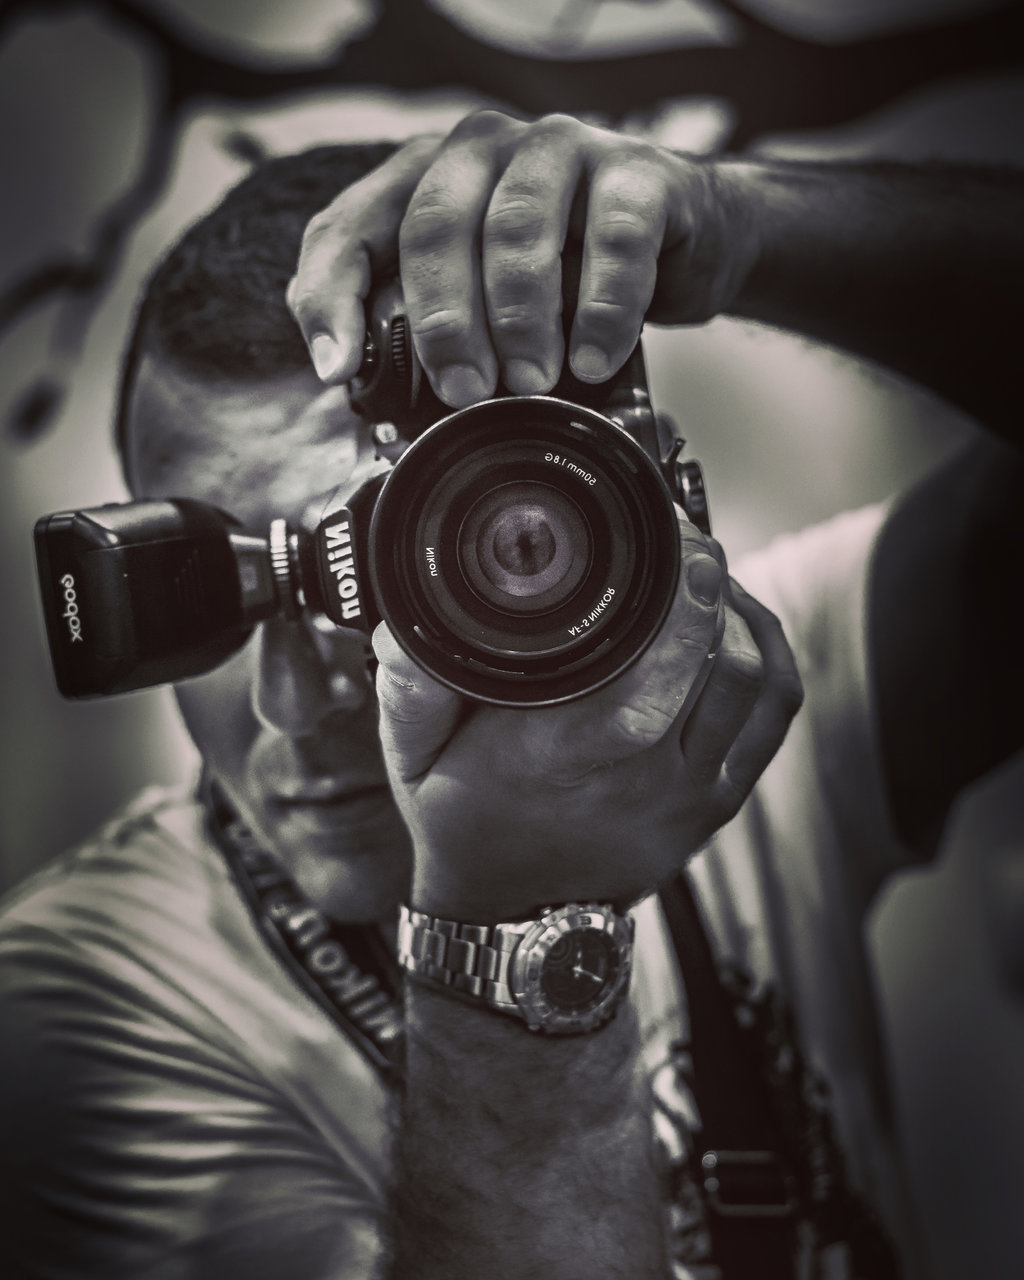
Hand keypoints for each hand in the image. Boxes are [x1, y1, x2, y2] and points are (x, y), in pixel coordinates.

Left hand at [287, 110, 758, 404]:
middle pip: (434, 225)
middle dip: (442, 321)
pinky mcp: (639, 173)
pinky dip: (601, 309)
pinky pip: (614, 240)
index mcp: (427, 178)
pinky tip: (593, 359)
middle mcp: (485, 149)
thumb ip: (434, 327)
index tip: (339, 371)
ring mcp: (562, 150)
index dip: (332, 298)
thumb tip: (375, 395)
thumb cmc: (572, 273)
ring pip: (517, 227)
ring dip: (518, 318)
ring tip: (530, 383)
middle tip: (462, 392)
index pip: (349, 227)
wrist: (687, 241)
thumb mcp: (488, 299)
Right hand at [372, 521, 801, 920]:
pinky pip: (772, 717)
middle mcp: (637, 780)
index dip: (675, 602)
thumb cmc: (465, 826)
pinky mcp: (718, 804)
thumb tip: (402, 629)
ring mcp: (688, 796)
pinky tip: (741, 619)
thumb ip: (408, 693)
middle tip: (686, 537)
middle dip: (710, 586)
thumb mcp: (413, 763)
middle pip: (714, 667)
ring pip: (752, 684)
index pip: (645, 676)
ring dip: (738, 614)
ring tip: (705, 574)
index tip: (670, 537)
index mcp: (559, 759)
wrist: (517, 919)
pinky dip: (769, 656)